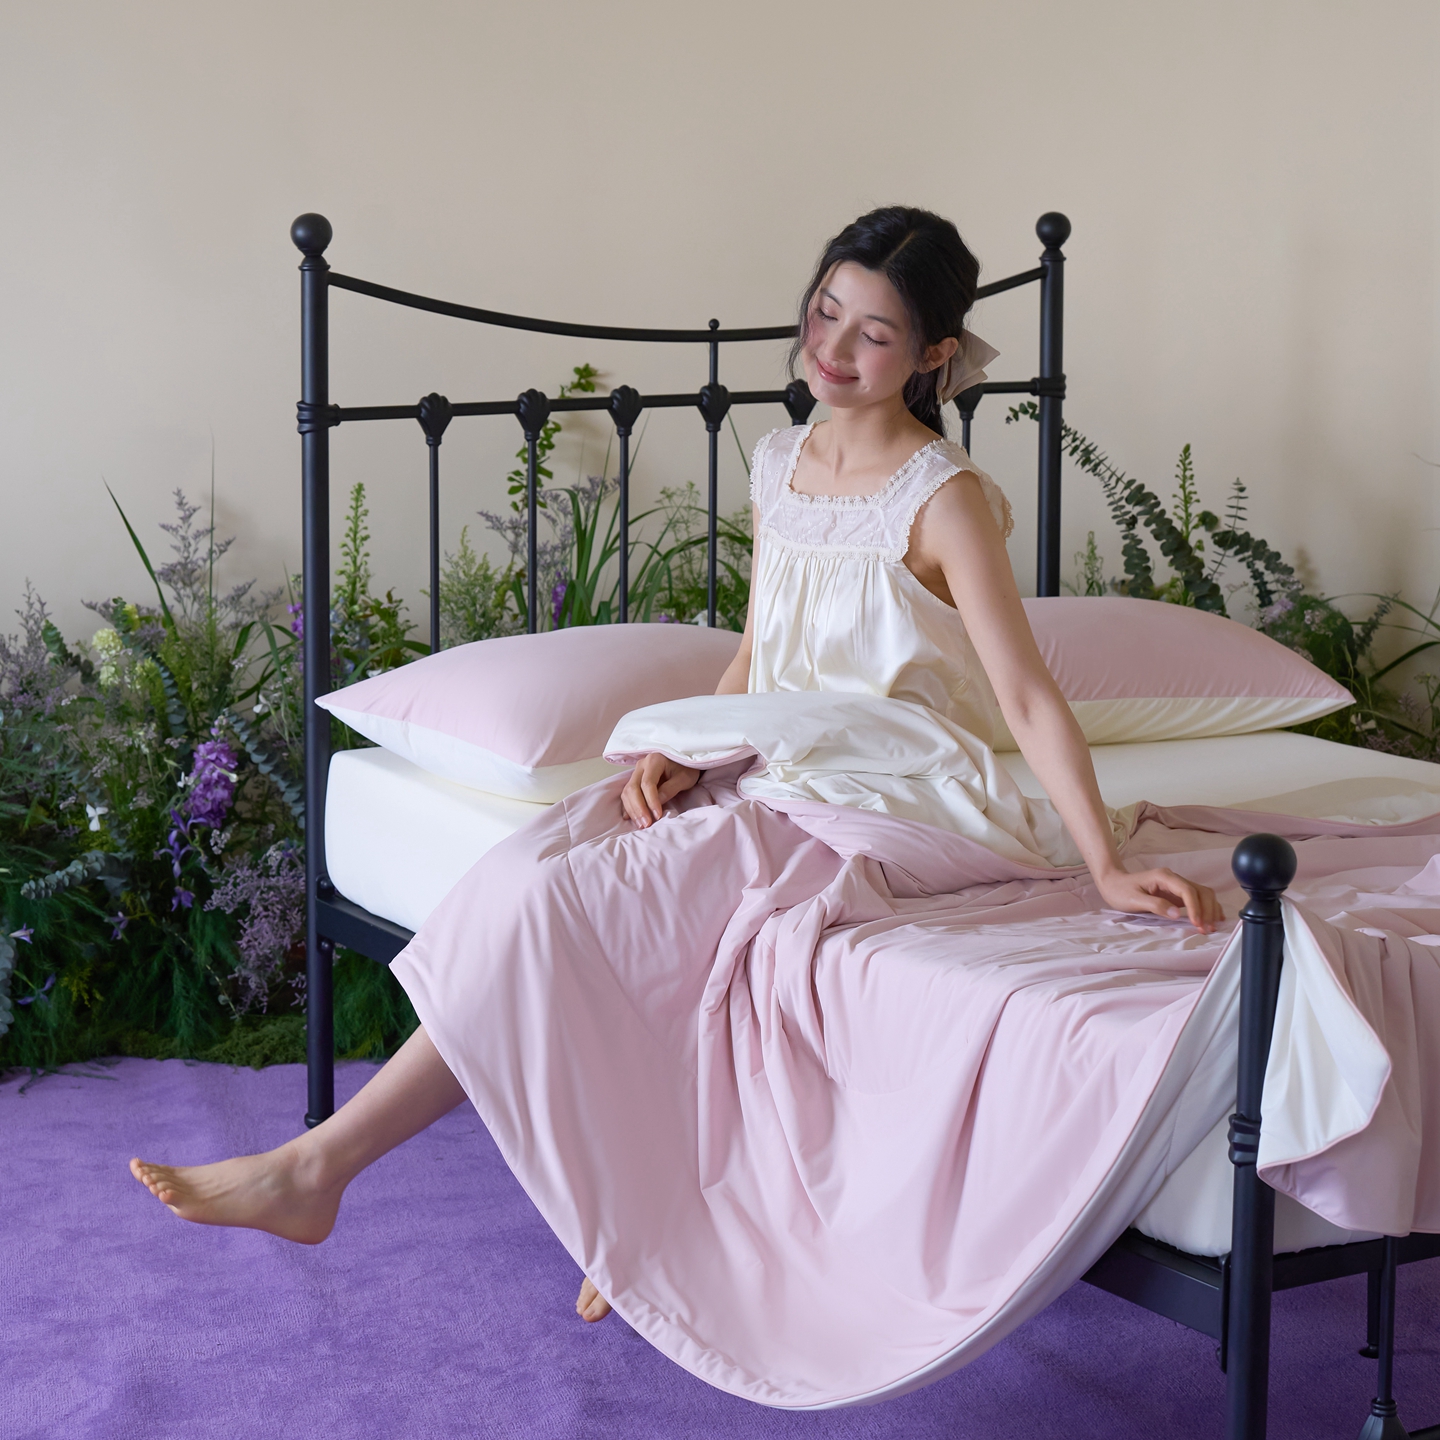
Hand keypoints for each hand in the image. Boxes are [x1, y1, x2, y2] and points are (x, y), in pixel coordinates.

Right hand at [621, 752, 700, 828]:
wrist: (684, 764)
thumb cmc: (687, 770)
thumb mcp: (684, 779)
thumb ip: (670, 789)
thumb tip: (658, 803)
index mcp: (654, 760)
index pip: (647, 783)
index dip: (651, 801)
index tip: (658, 815)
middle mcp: (641, 765)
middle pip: (633, 788)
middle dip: (639, 808)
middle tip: (646, 823)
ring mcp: (636, 772)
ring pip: (627, 792)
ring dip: (632, 810)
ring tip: (641, 824)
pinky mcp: (634, 780)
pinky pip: (626, 794)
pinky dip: (628, 807)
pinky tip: (630, 818)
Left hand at [1094, 865, 1223, 933]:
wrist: (1113, 883)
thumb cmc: (1120, 891)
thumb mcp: (1134, 900)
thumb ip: (1156, 905)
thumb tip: (1177, 914)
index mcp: (1164, 877)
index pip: (1187, 890)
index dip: (1195, 908)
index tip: (1197, 924)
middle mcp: (1173, 879)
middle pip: (1200, 891)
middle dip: (1207, 910)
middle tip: (1207, 929)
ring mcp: (1177, 885)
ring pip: (1203, 894)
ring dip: (1210, 910)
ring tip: (1211, 927)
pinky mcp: (1177, 893)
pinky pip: (1198, 898)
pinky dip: (1207, 908)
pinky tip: (1213, 919)